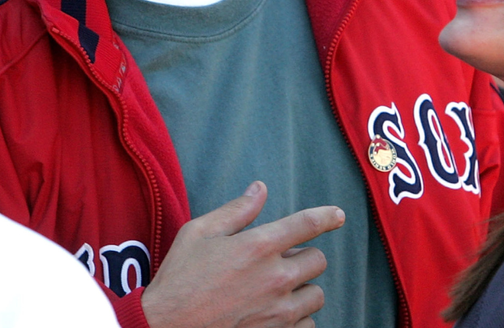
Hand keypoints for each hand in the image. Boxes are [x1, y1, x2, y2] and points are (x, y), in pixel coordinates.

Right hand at [141, 181, 345, 327]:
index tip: (337, 216)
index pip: (307, 224)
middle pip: (318, 261)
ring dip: (302, 289)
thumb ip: (236, 210)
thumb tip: (260, 189)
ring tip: (277, 290)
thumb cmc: (179, 278)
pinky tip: (276, 314)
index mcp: (258, 246)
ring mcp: (278, 311)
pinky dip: (298, 319)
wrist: (166, 327)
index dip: (327, 216)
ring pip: (317, 295)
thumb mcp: (199, 233)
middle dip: (302, 257)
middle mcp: (275, 277)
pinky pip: (309, 325)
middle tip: (277, 262)